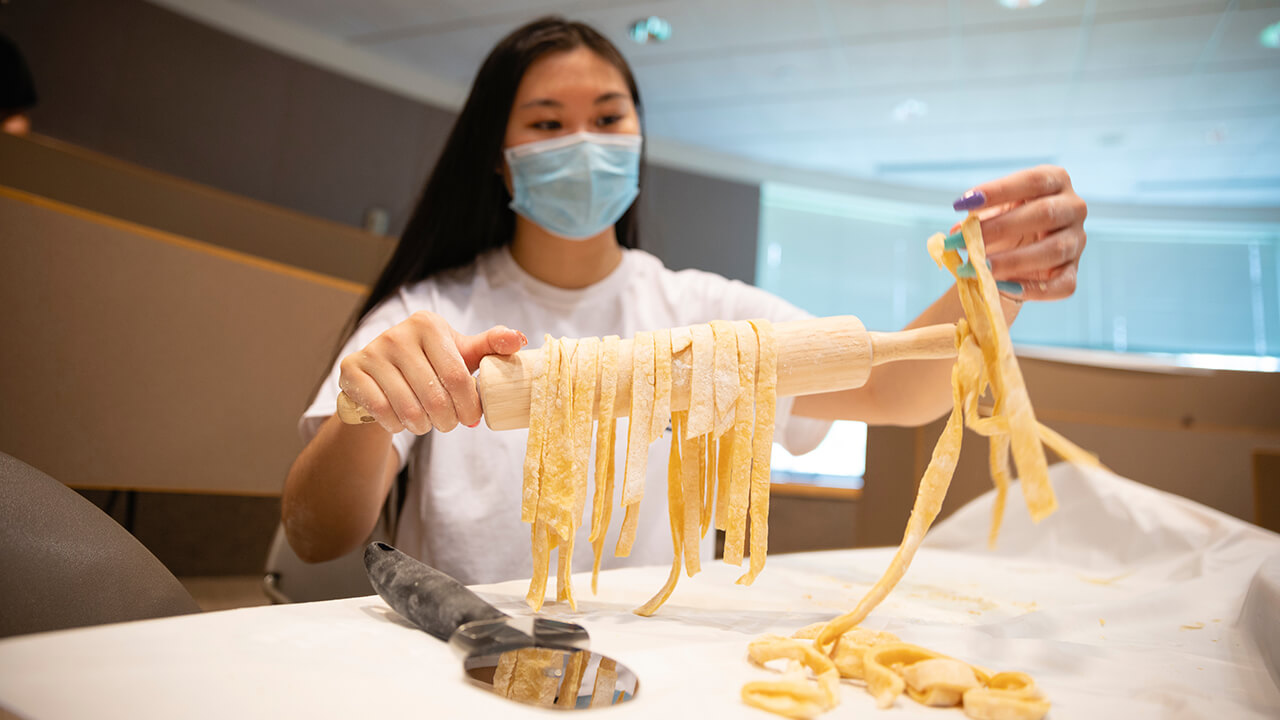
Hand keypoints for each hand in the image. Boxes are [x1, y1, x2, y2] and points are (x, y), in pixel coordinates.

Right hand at [337, 312, 526, 433]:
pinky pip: (382, 410)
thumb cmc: (430, 362)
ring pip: (408, 407)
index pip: (458, 376)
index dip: (468, 405)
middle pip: (434, 396)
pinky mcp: (351, 370)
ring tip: (428, 424)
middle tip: (450, 425)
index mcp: (428, 324)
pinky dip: (397, 425)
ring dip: (423, 425)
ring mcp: (372, 350)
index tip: (473, 419)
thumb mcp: (461, 351)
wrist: (381, 373)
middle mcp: (397, 333)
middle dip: (447, 420)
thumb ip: (490, 345)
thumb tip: (520, 339)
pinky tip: (403, 422)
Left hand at [952, 165, 1086, 300]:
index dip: (999, 190)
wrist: (1015, 256)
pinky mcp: (1072, 272)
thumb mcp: (991, 213)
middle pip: (1044, 214)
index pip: (1033, 181)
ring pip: (1053, 250)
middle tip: (964, 241)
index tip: (963, 203)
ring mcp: (1077, 241)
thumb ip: (976, 218)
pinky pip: (1061, 284)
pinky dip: (1031, 289)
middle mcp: (1073, 208)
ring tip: (978, 267)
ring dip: (1012, 261)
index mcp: (1056, 181)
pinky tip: (1000, 287)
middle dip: (1000, 228)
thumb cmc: (1003, 224)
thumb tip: (957, 233)